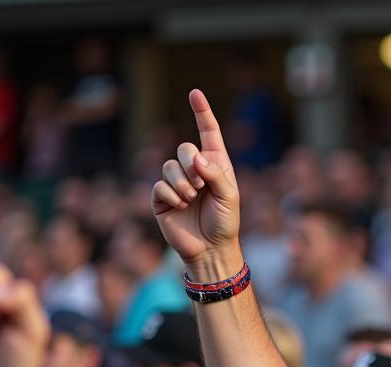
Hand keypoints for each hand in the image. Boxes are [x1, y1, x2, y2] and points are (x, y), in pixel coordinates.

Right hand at [151, 89, 241, 270]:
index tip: (195, 93)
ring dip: (182, 184)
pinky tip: (180, 206)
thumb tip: (195, 158)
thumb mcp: (230, 197)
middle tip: (201, 185)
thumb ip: (216, 174)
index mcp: (215, 165)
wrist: (212, 250)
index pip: (208, 133)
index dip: (202, 113)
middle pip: (184, 148)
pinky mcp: (162, 198)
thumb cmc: (225, 223)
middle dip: (191, 164)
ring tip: (192, 199)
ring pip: (169, 166)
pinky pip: (160, 185)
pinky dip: (171, 195)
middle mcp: (195, 170)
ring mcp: (177, 183)